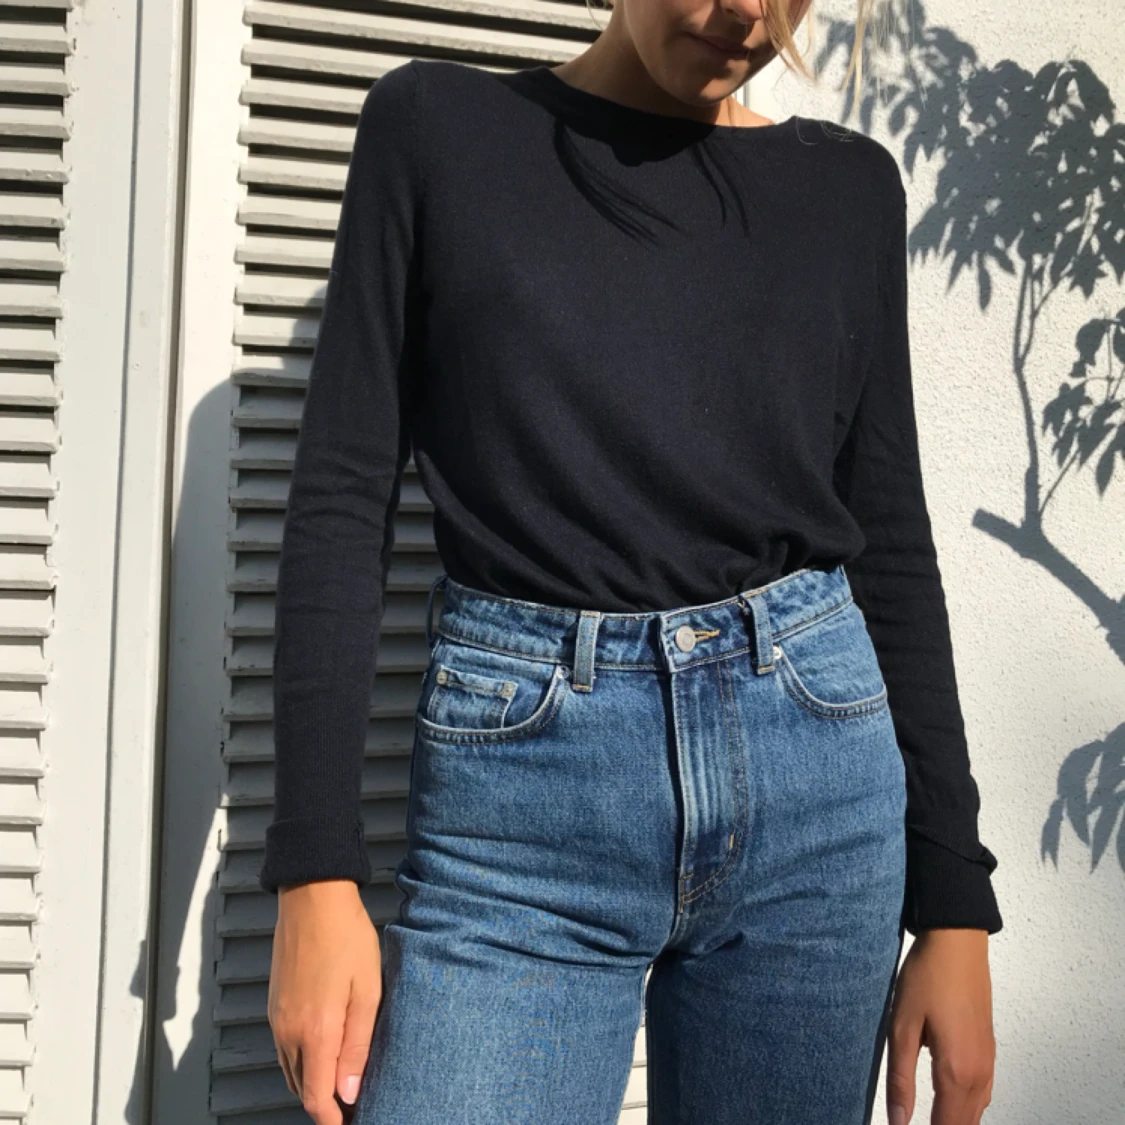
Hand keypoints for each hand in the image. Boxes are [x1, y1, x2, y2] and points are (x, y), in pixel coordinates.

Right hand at [268, 880, 381, 1124]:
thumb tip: (349, 1093)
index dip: (331, 1119)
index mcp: (315, 1032)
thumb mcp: (367, 991)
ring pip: (290, 1070)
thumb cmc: (346, 938)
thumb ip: (358, 1045)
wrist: (312, 899)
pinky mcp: (275, 1005)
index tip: (348, 1123)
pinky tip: (323, 1051)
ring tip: (340, 1082)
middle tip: (351, 1104)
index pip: (315, 1097)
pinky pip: (284, 1048)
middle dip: (324, 1102)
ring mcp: (278, 1018)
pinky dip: (301, 1061)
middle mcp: (289, 1032)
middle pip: (300, 1088)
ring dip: (312, 1082)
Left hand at [886, 928, 994, 1123]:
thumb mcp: (902, 1027)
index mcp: (956, 1072)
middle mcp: (979, 1074)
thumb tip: (899, 1122)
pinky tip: (951, 1104)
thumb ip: (900, 1078)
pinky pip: (983, 1094)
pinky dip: (967, 1108)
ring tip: (931, 1119)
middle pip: (964, 1124)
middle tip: (913, 1124)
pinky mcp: (989, 1050)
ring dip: (956, 1121)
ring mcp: (988, 1062)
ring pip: (976, 1112)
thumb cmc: (926, 979)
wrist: (958, 942)